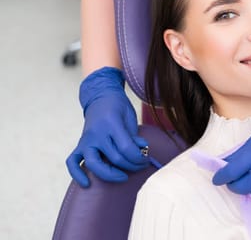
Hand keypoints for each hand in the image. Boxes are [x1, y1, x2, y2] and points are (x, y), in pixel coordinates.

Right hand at [66, 67, 148, 186]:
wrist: (101, 98)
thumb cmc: (119, 109)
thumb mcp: (130, 118)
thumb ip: (133, 136)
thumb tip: (140, 152)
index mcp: (111, 123)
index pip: (126, 148)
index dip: (139, 157)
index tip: (146, 159)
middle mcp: (97, 133)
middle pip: (114, 158)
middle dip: (131, 166)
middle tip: (140, 166)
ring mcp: (86, 140)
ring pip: (93, 163)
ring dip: (110, 174)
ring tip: (123, 177)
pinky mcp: (79, 145)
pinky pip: (72, 161)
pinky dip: (77, 174)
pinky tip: (86, 184)